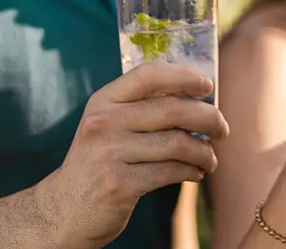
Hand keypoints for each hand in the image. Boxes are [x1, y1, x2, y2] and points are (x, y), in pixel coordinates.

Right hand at [40, 62, 227, 248]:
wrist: (63, 211)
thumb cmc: (101, 160)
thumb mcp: (110, 125)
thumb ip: (144, 106)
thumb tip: (201, 94)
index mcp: (103, 101)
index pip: (148, 74)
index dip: (184, 76)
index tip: (208, 86)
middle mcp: (103, 123)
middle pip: (173, 109)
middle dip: (209, 118)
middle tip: (222, 130)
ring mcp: (108, 154)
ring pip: (178, 143)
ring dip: (205, 152)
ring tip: (210, 159)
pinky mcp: (118, 185)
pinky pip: (171, 171)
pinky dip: (191, 171)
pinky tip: (195, 173)